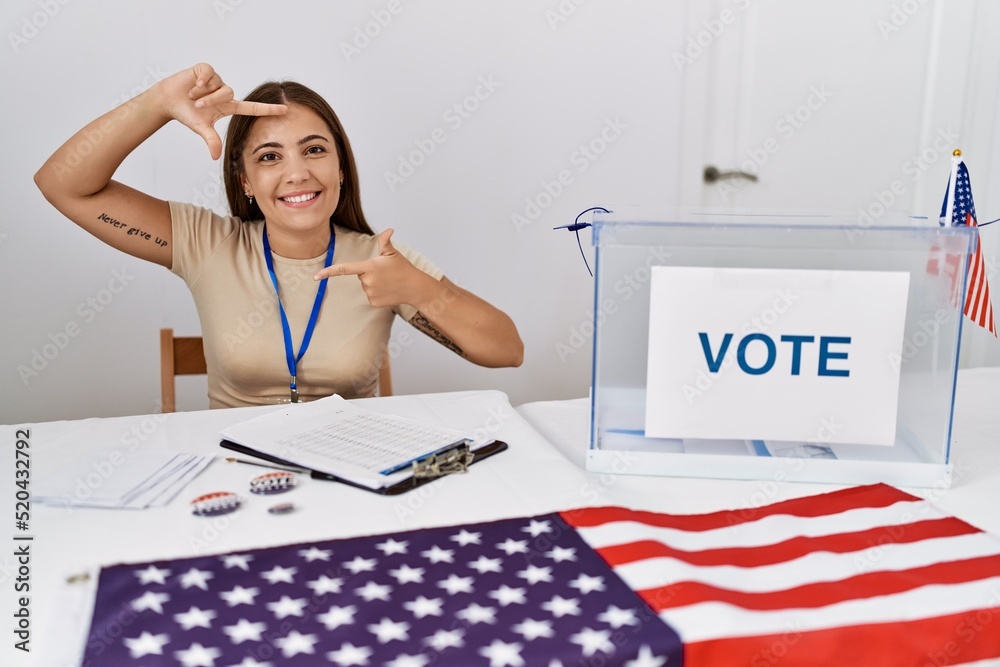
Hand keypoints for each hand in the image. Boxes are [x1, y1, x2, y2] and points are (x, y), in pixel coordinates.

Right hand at [155, 63, 286, 159]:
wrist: (168, 100)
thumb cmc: (187, 114)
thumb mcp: (201, 128)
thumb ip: (211, 140)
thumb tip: (215, 157)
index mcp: (228, 107)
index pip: (253, 108)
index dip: (268, 109)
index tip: (285, 109)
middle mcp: (224, 93)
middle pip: (228, 93)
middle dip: (211, 100)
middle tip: (197, 105)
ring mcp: (215, 81)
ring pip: (218, 84)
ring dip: (203, 92)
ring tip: (191, 95)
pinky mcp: (205, 70)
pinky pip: (209, 73)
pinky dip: (201, 79)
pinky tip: (193, 84)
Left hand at [315, 229, 430, 306]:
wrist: (415, 287)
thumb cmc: (403, 268)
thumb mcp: (393, 253)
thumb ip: (385, 242)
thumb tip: (389, 230)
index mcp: (369, 266)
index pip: (344, 269)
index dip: (328, 272)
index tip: (316, 276)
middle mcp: (367, 280)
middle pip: (360, 275)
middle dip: (370, 273)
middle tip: (385, 273)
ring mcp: (370, 292)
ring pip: (365, 286)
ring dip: (374, 283)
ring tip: (388, 282)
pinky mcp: (374, 302)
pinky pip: (370, 296)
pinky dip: (378, 293)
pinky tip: (388, 291)